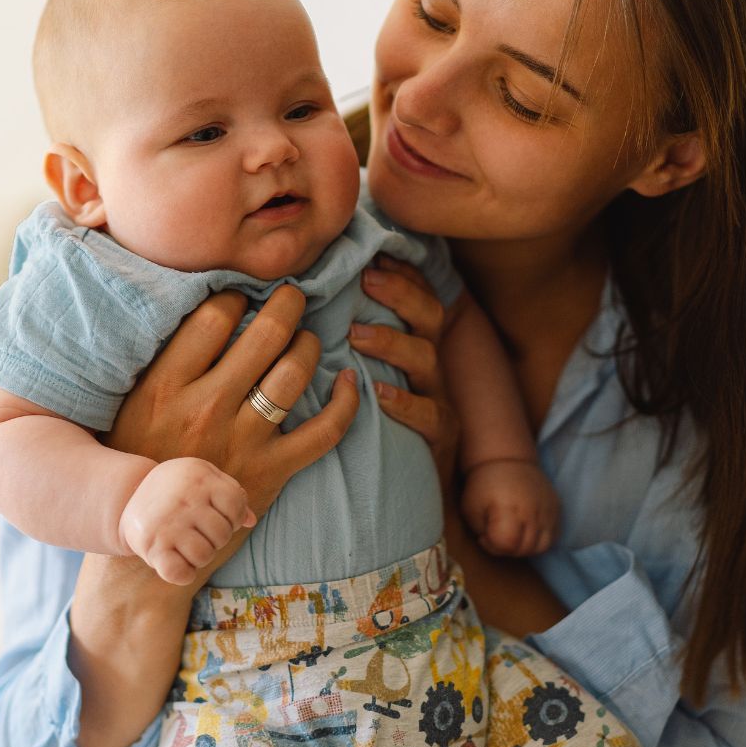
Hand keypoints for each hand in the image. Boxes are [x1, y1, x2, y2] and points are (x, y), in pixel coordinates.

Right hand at [105, 285, 359, 516]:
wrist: (148, 534)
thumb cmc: (137, 459)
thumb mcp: (131, 404)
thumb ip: (160, 361)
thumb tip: (195, 306)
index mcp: (164, 386)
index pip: (214, 316)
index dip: (236, 295)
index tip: (242, 296)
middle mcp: (205, 408)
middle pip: (263, 335)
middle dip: (287, 304)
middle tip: (293, 296)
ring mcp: (242, 441)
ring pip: (294, 373)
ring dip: (309, 344)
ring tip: (308, 337)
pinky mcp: (271, 472)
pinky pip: (324, 431)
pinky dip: (345, 402)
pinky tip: (349, 381)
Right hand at [119, 458, 254, 585]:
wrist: (129, 495)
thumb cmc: (177, 488)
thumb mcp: (203, 478)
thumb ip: (230, 494)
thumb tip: (250, 520)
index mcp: (200, 477)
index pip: (235, 506)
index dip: (232, 516)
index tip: (216, 515)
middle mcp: (184, 499)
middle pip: (222, 534)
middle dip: (215, 538)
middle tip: (197, 531)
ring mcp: (168, 523)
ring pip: (204, 556)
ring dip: (199, 556)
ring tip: (186, 543)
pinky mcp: (152, 547)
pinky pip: (180, 573)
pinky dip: (183, 574)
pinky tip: (176, 561)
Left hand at [349, 256, 458, 484]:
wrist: (410, 492)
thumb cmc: (375, 426)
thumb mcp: (367, 375)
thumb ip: (349, 339)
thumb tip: (306, 301)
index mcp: (413, 346)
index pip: (414, 297)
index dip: (400, 273)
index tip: (374, 254)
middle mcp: (430, 367)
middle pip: (428, 317)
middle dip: (401, 293)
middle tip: (366, 280)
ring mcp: (438, 400)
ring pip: (427, 359)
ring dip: (392, 342)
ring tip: (357, 335)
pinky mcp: (439, 437)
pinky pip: (429, 416)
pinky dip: (405, 403)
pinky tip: (379, 394)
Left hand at [461, 458, 559, 556]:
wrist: (508, 460)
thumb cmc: (484, 485)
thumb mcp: (470, 508)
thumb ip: (481, 532)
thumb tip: (495, 545)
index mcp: (508, 507)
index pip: (507, 543)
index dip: (492, 546)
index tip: (483, 535)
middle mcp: (532, 510)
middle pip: (525, 549)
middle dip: (507, 549)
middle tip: (496, 535)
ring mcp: (548, 510)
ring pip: (542, 547)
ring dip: (525, 548)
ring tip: (511, 535)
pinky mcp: (557, 509)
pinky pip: (553, 536)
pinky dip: (539, 541)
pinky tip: (525, 531)